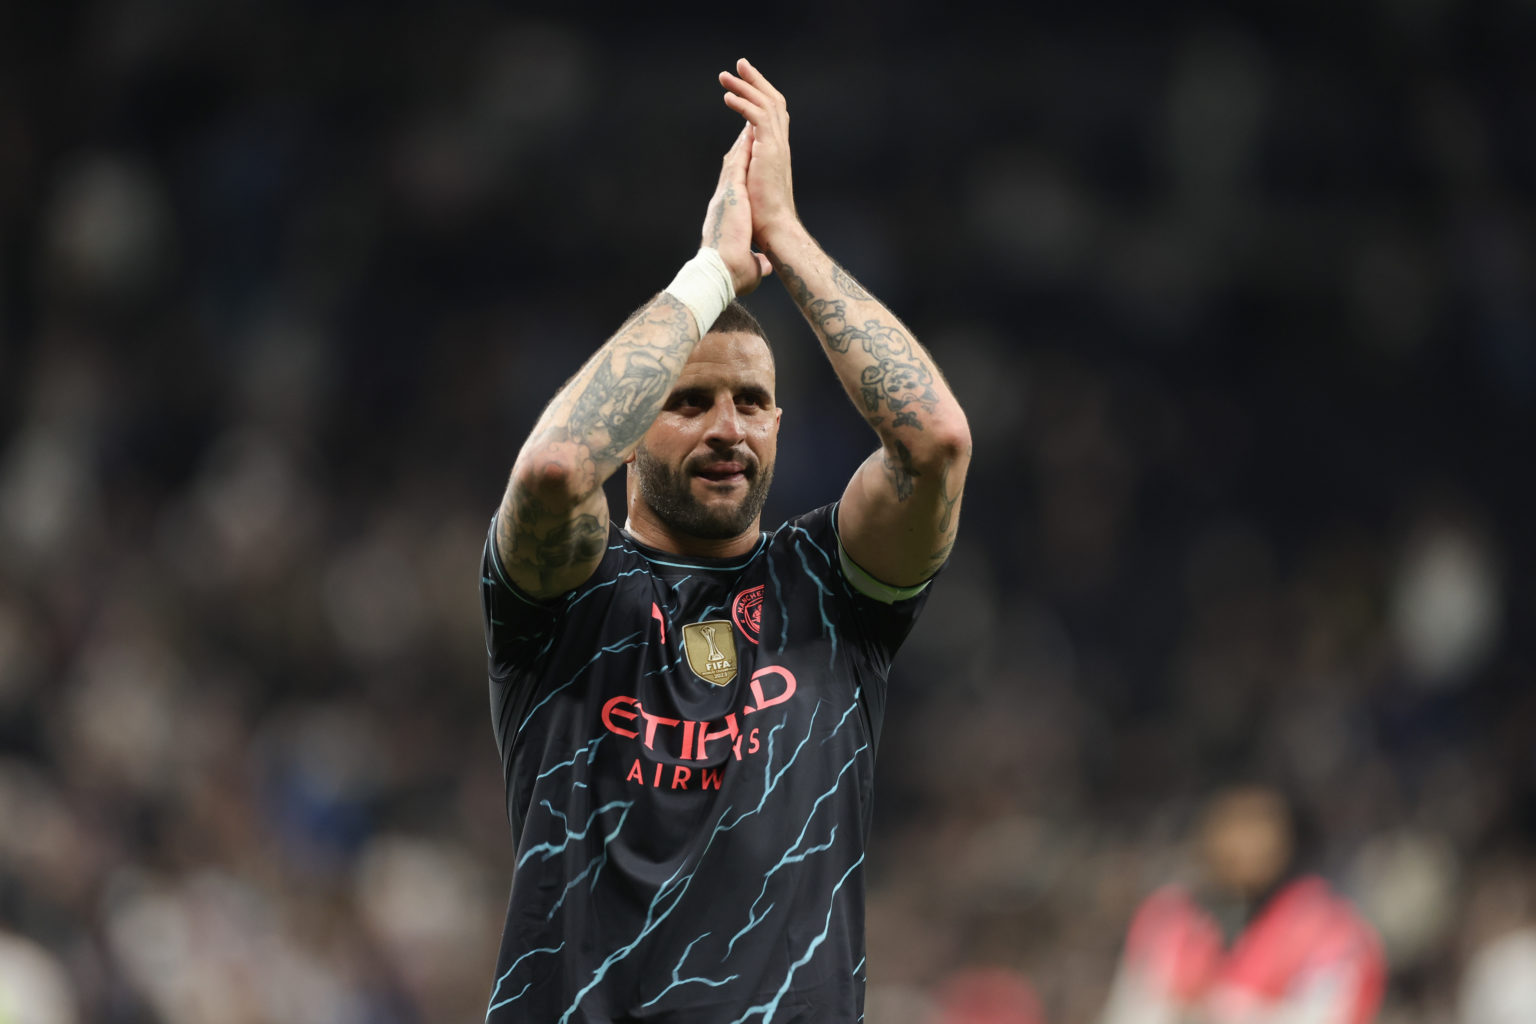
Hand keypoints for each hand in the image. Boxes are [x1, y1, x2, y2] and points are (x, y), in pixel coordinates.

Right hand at [701, 125, 772, 295]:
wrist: (719, 274)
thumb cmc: (730, 275)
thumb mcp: (749, 266)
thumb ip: (757, 262)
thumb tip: (766, 268)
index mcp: (727, 217)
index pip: (735, 190)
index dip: (741, 173)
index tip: (749, 161)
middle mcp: (723, 202)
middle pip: (732, 169)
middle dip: (740, 150)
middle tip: (747, 130)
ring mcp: (725, 196)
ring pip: (733, 161)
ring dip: (742, 142)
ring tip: (749, 122)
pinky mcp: (730, 194)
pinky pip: (737, 164)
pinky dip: (743, 147)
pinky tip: (749, 131)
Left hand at [720, 58, 797, 245]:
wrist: (773, 229)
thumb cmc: (763, 217)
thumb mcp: (753, 184)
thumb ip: (750, 166)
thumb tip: (742, 153)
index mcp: (775, 152)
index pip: (770, 115)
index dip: (759, 95)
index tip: (744, 83)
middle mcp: (779, 145)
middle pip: (772, 102)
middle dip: (755, 81)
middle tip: (739, 65)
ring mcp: (776, 146)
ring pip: (765, 104)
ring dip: (746, 87)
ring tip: (725, 77)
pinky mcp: (770, 151)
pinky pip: (758, 118)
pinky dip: (744, 105)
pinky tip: (728, 97)